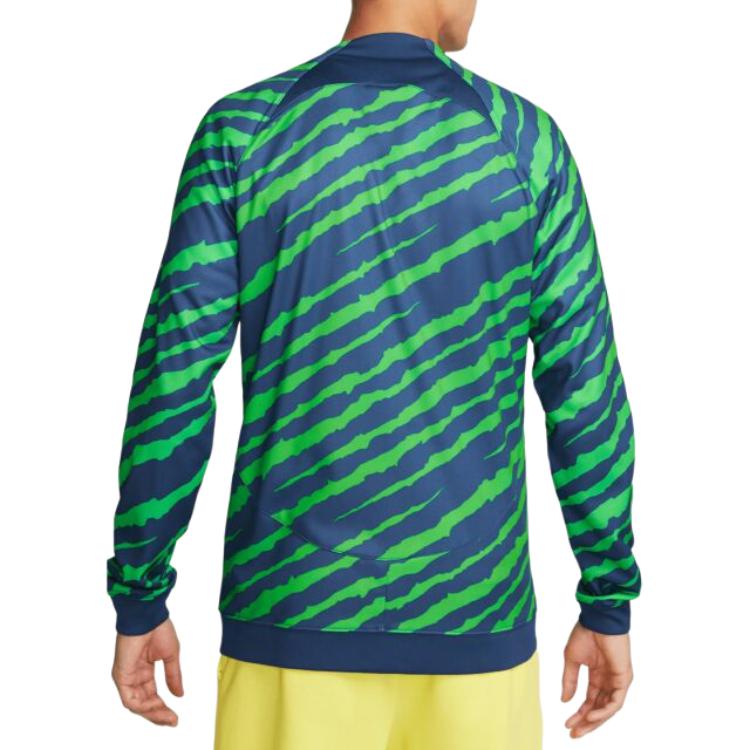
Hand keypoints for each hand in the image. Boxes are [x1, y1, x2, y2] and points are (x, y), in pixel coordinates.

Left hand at [112, 617, 183, 725]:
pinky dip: (143, 706)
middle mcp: (133, 676)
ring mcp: (126, 677)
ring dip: (152, 713)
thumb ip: (173, 676)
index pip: (152, 695)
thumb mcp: (171, 656)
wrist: (148, 616)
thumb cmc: (158, 629)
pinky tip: (157, 706)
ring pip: (136, 705)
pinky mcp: (121, 676)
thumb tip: (179, 695)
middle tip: (173, 721)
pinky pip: (129, 699)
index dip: (163, 708)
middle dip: (159, 714)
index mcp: (143, 671)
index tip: (176, 717)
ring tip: (168, 717)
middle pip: (144, 703)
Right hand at [561, 621, 632, 737]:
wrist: (597, 619)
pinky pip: (616, 701)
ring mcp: (617, 680)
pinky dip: (604, 711)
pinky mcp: (624, 678)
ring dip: (595, 720)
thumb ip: (569, 680)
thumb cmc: (585, 633)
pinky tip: (591, 715)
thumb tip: (564, 701)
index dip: (578, 714)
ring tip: (581, 727)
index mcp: (597, 675)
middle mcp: (608, 680)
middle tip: (574, 734)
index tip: (566, 724)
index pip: (589, 701)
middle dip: (586, 723)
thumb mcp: (572, 659)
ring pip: (608, 708)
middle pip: (599, 708)